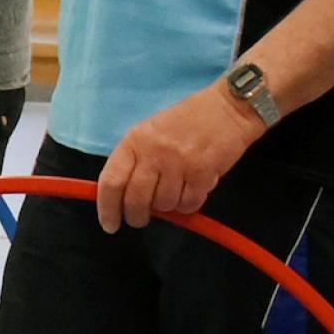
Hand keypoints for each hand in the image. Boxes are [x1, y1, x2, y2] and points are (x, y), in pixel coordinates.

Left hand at [96, 82, 267, 230]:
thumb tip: (124, 197)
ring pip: (164, 205)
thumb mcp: (151, 132)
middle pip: (136, 200)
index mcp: (134, 140)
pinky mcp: (202, 172)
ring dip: (168, 206)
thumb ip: (136, 160)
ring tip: (175, 190)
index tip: (110, 224)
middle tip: (141, 219)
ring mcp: (178, 163)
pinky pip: (189, 204)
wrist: (227, 108)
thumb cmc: (186, 121)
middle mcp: (153, 152)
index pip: (111, 181)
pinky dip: (189, 204)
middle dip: (137, 216)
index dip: (107, 208)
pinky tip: (193, 189)